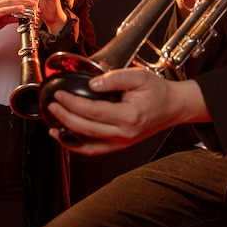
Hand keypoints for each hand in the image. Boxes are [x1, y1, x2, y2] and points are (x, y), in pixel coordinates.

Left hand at [46, 68, 210, 155]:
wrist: (175, 107)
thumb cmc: (158, 92)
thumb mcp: (139, 76)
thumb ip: (114, 78)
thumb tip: (92, 84)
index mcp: (129, 116)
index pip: (92, 111)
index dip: (71, 103)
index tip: (59, 94)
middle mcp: (124, 134)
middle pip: (86, 129)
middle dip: (64, 117)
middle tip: (52, 105)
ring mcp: (122, 142)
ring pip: (88, 145)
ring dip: (67, 136)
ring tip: (52, 126)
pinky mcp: (120, 145)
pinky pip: (95, 150)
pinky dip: (78, 146)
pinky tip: (66, 137)